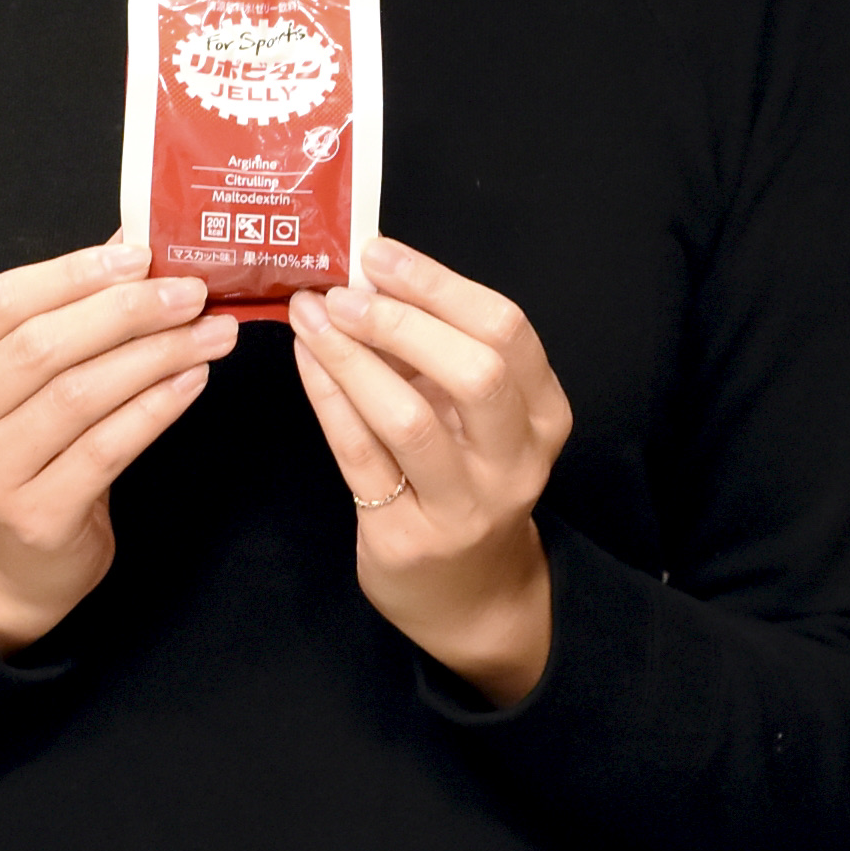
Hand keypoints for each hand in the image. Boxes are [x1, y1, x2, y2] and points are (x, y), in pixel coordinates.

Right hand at [0, 238, 236, 654]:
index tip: (141, 256)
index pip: (0, 302)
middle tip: (191, 292)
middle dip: (127, 312)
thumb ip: (68, 311)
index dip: (72, 273)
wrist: (17, 559)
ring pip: (79, 396)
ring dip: (156, 356)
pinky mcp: (34, 516)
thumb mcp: (28, 377)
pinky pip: (106, 449)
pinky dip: (155, 408)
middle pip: (42, 347)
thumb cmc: (29, 447)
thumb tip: (135, 243)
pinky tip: (192, 382)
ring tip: (211, 333)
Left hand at [289, 237, 572, 703]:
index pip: (507, 333)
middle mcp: (514, 463)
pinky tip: (306, 360)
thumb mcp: (481, 421)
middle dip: (402, 320)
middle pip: (475, 372)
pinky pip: (359, 455)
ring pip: (409, 418)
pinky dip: (328, 397)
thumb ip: (443, 356)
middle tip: (343, 290)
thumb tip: (373, 277)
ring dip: (352, 356)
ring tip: (312, 317)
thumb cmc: (468, 484)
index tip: (380, 254)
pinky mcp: (405, 539)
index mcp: (543, 417)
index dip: (439, 285)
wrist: (471, 596)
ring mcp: (462, 507)